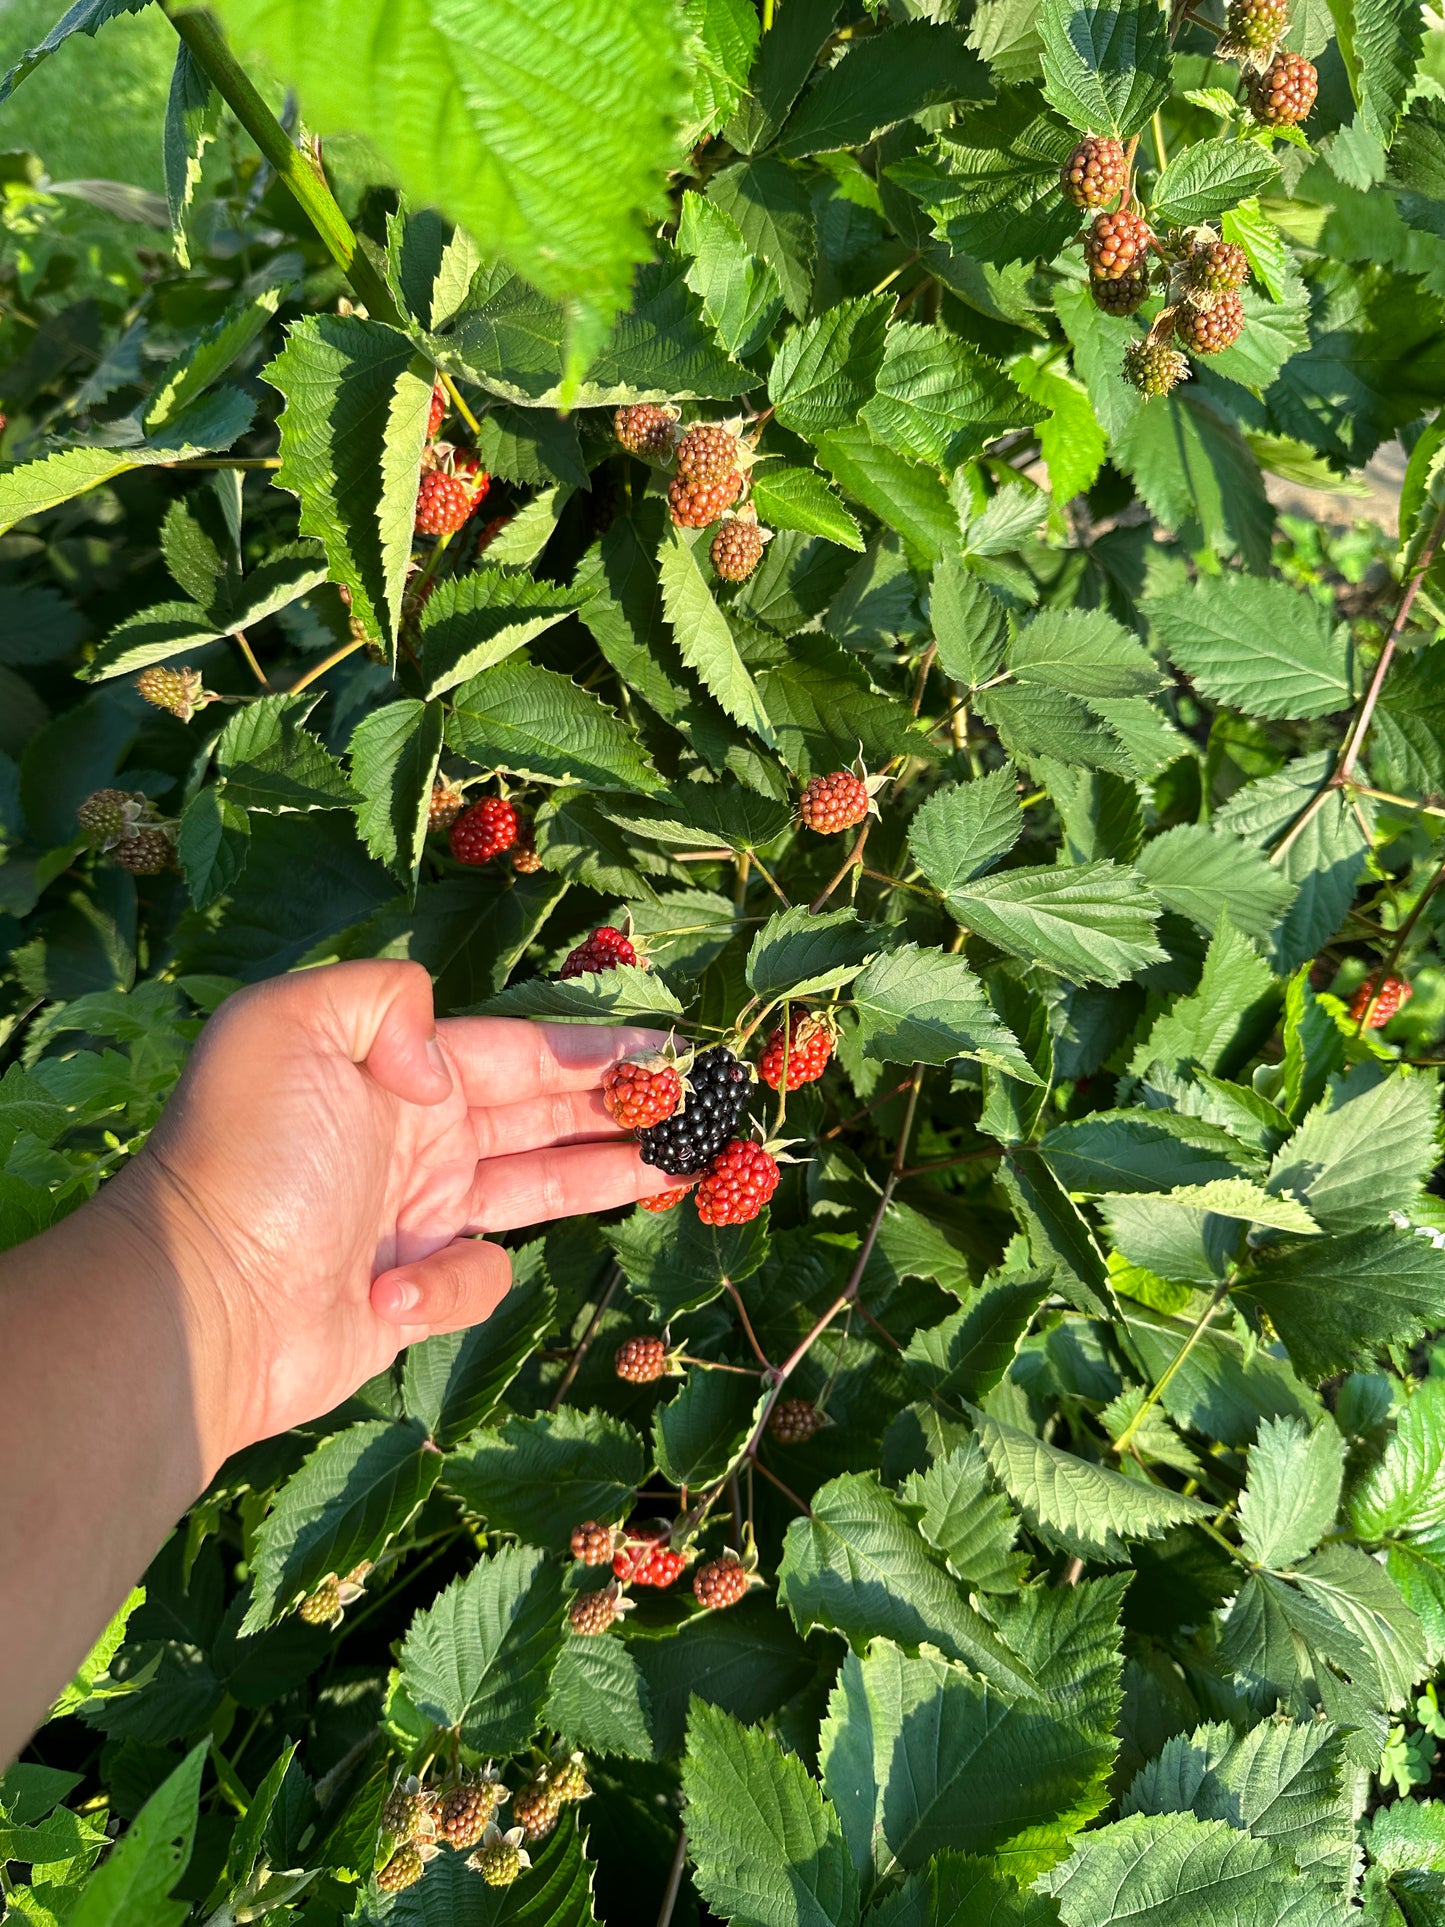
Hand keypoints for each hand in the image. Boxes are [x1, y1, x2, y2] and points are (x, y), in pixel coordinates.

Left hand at [104, 960, 668, 1469]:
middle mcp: (417, 1138)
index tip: (674, 1049)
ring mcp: (417, 1218)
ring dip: (607, 1175)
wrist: (201, 1300)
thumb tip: (438, 1067)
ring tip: (683, 1168)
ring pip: (537, 1189)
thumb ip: (385, 999)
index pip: (523, 1051)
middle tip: (704, 1106)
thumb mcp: (290, 1025)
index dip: (598, 1047)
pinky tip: (396, 1289)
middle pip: (545, 1114)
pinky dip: (450, 1283)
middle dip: (623, 1106)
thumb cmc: (254, 1156)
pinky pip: (476, 1279)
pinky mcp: (414, 1295)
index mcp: (399, 1074)